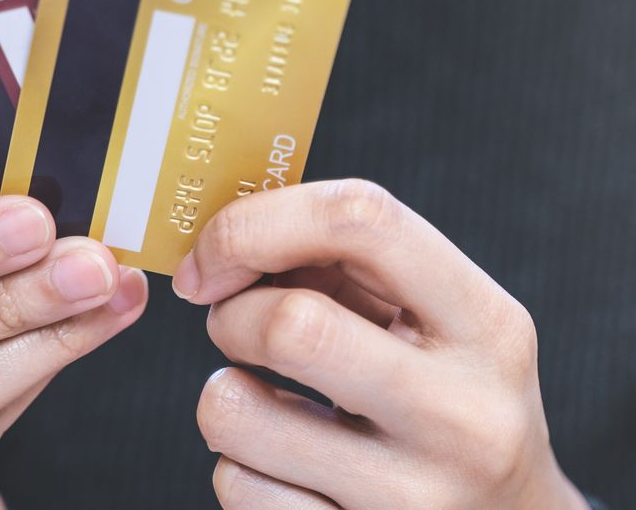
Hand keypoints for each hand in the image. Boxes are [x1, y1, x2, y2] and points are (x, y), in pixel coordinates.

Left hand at [173, 180, 586, 509]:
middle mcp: (463, 414)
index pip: (360, 220)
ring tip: (267, 401)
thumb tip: (224, 244)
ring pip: (235, 410)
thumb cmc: (447, 398)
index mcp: (487, 325)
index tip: (213, 253)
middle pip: (292, 325)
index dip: (257, 223)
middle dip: (231, 315)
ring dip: (225, 393)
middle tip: (233, 325)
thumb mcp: (434, 319)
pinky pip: (237, 486)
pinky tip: (286, 465)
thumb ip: (345, 265)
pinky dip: (238, 464)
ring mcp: (414, 499)